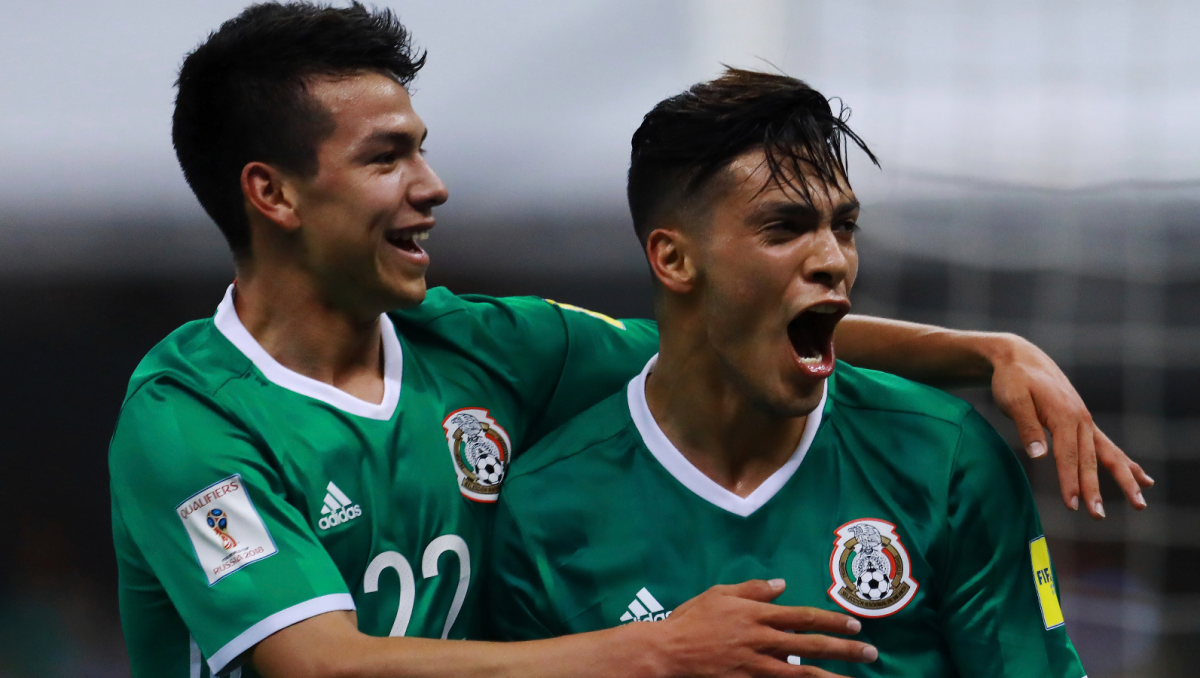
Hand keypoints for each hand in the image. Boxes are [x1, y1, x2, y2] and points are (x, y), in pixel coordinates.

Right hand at [642, 579, 875, 677]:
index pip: (803, 617)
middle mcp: (761, 640)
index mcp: (756, 614)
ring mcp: (755, 666)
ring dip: (831, 677)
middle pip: (810, 646)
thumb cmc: (691, 619)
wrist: (667, 652)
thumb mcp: (719, 593)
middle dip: (844, 650)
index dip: (831, 622)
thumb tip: (782, 585)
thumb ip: (752, 589)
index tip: (854, 626)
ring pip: (801, 674)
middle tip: (871, 654)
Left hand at [987, 334, 1153, 517]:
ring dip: (1123, 479)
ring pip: (1107, 455)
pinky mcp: (1084, 423)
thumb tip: (1040, 456)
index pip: (1067, 456)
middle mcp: (1081, 420)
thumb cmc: (1013, 379)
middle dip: (1095, 489)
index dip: (1070, 481)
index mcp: (1064, 415)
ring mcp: (1085, 422)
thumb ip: (1027, 427)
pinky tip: (1142, 478)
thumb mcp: (1013, 399)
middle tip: (1098, 516)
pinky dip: (1125, 463)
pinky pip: (1108, 447)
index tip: (1072, 505)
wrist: (1022, 359)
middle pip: (1090, 460)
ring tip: (1140, 503)